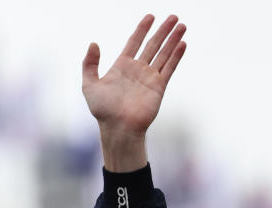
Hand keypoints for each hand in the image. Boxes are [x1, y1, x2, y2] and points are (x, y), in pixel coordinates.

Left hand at [82, 15, 185, 171]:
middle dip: (163, 31)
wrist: (118, 128)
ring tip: (182, 25)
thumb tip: (93, 43)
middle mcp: (137, 70)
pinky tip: (182, 44)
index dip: (142, 29)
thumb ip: (89, 64)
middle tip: (173, 16)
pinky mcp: (158, 87)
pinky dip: (176, 56)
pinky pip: (169, 68)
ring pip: (163, 54)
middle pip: (152, 45)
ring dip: (173, 39)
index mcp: (121, 67)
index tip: (150, 16)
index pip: (134, 42)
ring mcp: (149, 78)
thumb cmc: (103, 110)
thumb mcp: (89, 85)